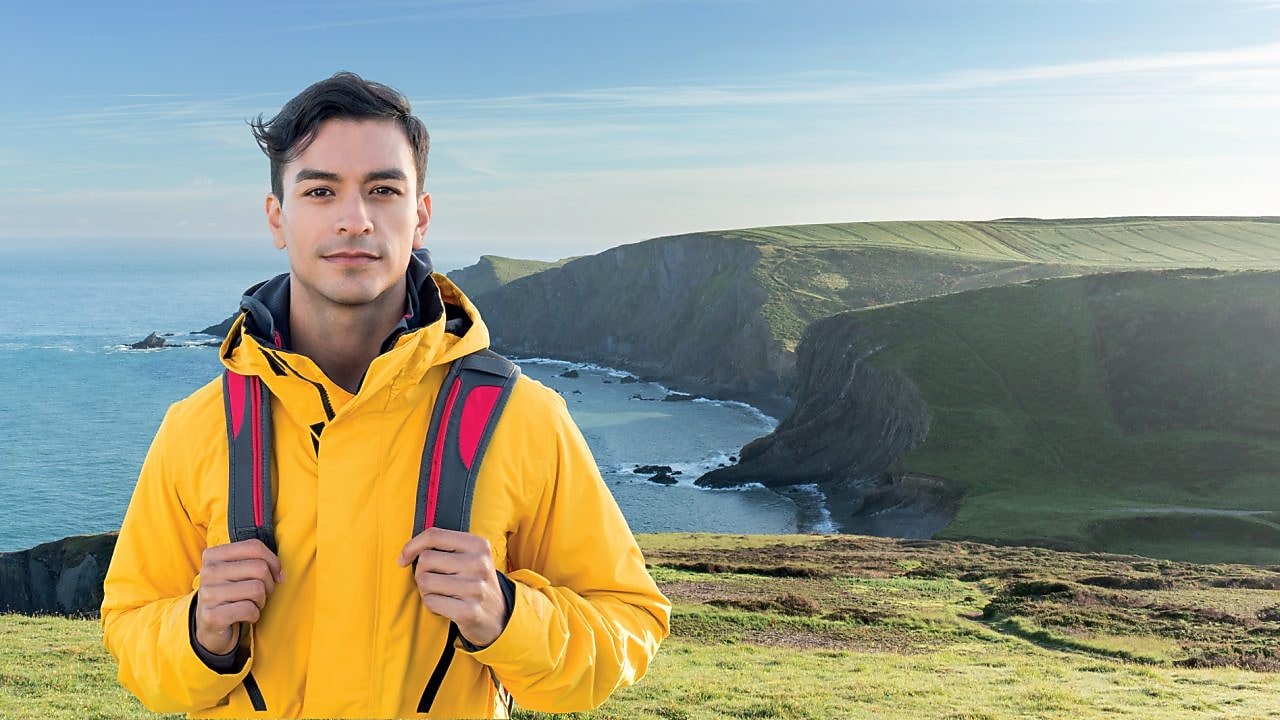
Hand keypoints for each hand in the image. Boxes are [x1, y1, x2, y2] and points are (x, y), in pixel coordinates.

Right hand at [194, 539, 283, 654]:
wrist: (209, 626)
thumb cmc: (231, 594)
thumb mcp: (239, 571)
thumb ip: (258, 561)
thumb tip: (280, 574)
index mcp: (213, 555)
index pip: (253, 546)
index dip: (273, 561)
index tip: (275, 575)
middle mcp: (208, 572)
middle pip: (259, 568)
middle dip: (268, 584)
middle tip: (260, 594)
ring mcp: (208, 594)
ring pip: (257, 589)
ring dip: (261, 601)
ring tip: (250, 605)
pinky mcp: (212, 616)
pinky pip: (249, 610)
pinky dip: (254, 615)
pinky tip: (244, 617)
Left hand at [397, 528, 509, 648]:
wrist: (499, 615)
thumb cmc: (474, 582)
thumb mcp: (470, 557)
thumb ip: (443, 547)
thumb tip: (405, 554)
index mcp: (478, 545)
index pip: (434, 535)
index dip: (412, 546)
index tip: (403, 558)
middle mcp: (479, 564)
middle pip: (425, 559)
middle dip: (421, 572)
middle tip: (433, 581)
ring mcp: (475, 588)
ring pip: (425, 581)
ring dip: (426, 591)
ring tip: (441, 594)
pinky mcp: (469, 611)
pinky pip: (431, 602)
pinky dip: (431, 605)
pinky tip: (445, 606)